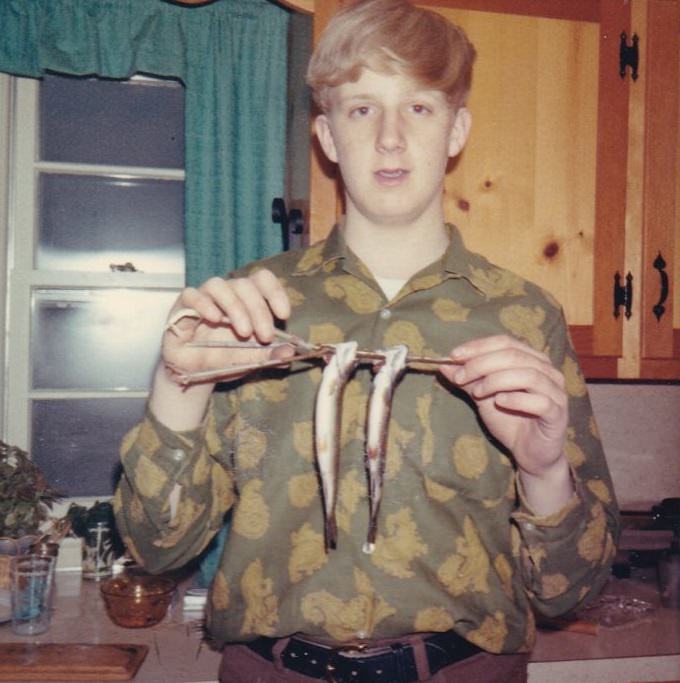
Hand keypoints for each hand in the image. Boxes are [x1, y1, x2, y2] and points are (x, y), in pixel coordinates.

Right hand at [161, 269, 291, 383]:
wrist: (193, 373)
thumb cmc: (224, 358)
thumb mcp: (251, 360)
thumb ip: (270, 355)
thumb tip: (290, 353)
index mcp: (247, 300)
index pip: (262, 280)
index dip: (275, 293)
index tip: (283, 315)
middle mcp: (227, 293)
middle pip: (245, 285)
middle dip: (259, 310)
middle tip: (265, 336)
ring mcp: (204, 297)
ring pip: (219, 286)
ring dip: (235, 307)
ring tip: (244, 332)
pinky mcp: (182, 306)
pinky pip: (191, 295)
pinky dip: (204, 304)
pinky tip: (214, 319)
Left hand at [439, 336, 570, 505]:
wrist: (529, 453)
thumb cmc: (510, 420)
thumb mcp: (483, 397)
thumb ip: (468, 380)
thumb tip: (444, 365)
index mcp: (531, 360)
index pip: (505, 342)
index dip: (478, 347)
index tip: (453, 356)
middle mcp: (547, 371)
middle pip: (514, 355)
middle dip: (481, 364)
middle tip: (460, 376)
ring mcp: (556, 392)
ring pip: (528, 375)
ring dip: (496, 380)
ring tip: (477, 392)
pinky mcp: (558, 414)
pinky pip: (540, 401)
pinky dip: (517, 399)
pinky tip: (499, 402)